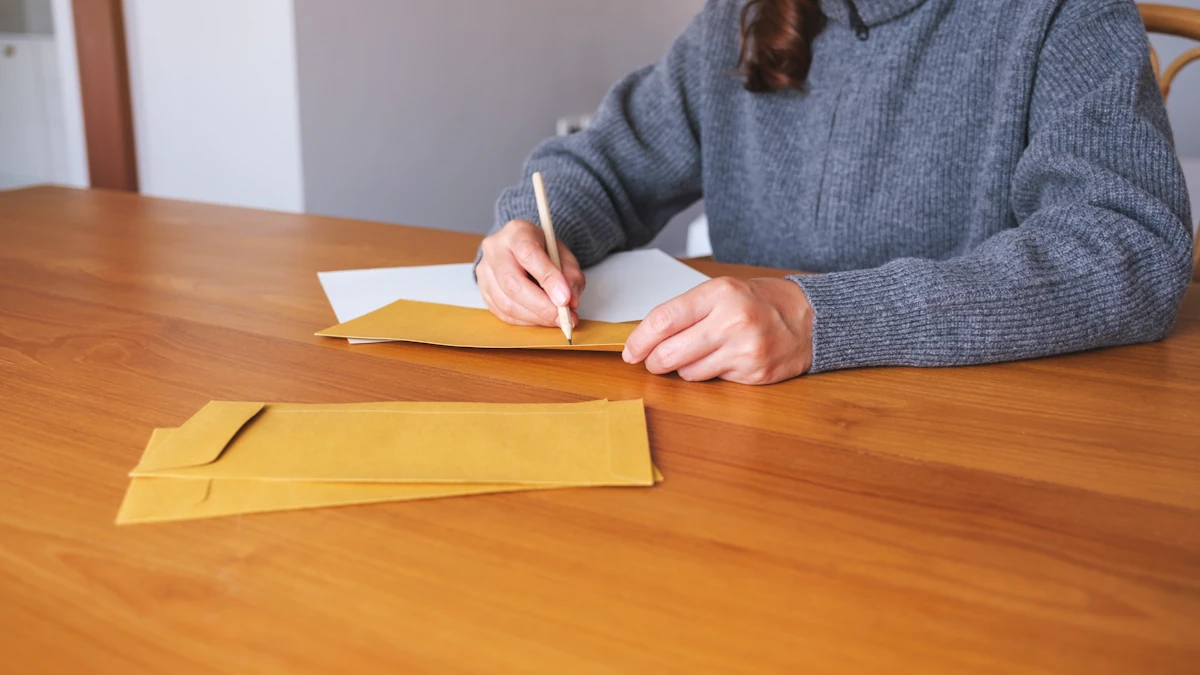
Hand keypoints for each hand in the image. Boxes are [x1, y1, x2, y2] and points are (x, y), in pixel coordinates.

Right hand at [477, 219, 585, 326]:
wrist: (520, 247)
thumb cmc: (542, 249)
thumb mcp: (562, 253)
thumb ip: (570, 275)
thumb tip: (570, 301)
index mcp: (516, 232)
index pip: (528, 254)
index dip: (548, 279)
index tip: (565, 298)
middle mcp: (494, 249)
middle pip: (512, 283)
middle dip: (541, 306)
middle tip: (563, 317)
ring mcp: (485, 271)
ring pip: (506, 303)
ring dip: (535, 317)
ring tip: (556, 320)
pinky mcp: (483, 291)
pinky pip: (503, 313)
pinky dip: (526, 321)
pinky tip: (541, 318)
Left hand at [622, 277, 813, 384]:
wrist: (810, 319)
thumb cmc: (760, 303)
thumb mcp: (724, 291)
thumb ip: (687, 311)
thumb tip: (646, 337)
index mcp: (720, 294)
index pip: (664, 320)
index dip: (640, 339)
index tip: (630, 351)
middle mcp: (733, 321)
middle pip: (670, 352)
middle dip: (654, 361)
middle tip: (653, 361)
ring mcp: (745, 350)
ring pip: (688, 372)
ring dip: (683, 369)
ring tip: (699, 354)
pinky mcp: (754, 374)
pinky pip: (713, 381)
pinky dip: (710, 374)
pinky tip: (724, 360)